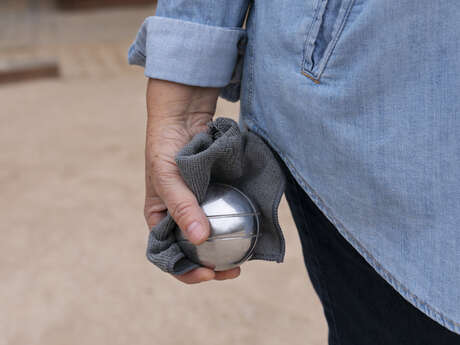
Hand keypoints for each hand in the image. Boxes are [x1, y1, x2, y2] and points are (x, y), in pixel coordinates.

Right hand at [144, 78, 240, 283]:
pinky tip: (247, 232)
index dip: (186, 271)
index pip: (169, 255)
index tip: (208, 273)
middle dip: (210, 267)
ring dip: (224, 250)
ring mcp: (197, 207)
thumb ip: (182, 208)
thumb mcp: (167, 179)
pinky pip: (223, 216)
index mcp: (159, 219)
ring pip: (210, 237)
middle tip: (233, 271)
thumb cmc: (165, 148)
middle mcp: (178, 217)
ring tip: (243, 257)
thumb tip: (200, 239)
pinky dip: (232, 226)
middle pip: (193, 252)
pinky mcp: (213, 196)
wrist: (183, 118)